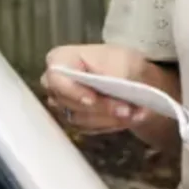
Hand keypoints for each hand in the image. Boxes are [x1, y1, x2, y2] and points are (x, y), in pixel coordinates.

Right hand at [39, 44, 158, 134]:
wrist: (133, 79)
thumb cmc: (122, 63)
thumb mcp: (122, 61)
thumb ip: (111, 77)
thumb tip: (107, 94)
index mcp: (61, 60)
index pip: (56, 77)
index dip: (72, 91)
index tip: (92, 99)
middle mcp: (56, 85)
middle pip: (70, 102)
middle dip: (101, 107)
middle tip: (126, 109)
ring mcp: (63, 105)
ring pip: (81, 119)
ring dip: (109, 118)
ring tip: (133, 113)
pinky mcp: (74, 122)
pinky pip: (90, 129)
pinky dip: (111, 124)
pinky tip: (129, 119)